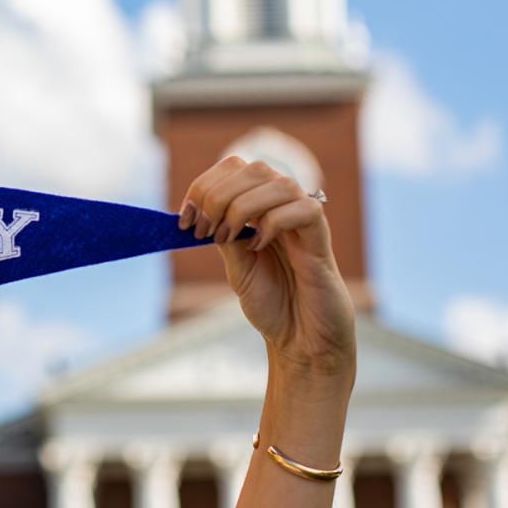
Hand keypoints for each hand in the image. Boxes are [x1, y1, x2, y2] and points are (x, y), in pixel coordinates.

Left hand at [178, 157, 354, 382]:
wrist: (300, 339)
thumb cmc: (272, 302)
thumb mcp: (236, 265)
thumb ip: (224, 234)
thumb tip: (201, 209)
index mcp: (260, 207)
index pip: (233, 168)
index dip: (204, 186)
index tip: (186, 220)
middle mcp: (284, 206)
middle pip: (253, 169)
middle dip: (218, 196)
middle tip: (205, 232)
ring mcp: (304, 220)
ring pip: (278, 183)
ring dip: (242, 207)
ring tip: (229, 237)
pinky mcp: (321, 238)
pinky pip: (302, 209)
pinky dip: (273, 223)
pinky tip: (259, 246)